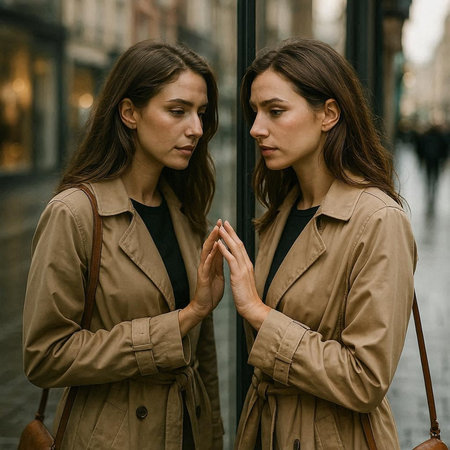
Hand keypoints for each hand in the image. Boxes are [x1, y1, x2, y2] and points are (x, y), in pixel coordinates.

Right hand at [179, 220, 223, 335]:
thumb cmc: (211, 291)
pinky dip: (209, 258)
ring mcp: (203, 270)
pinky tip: (212, 252)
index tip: (225, 224)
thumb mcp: (218, 274)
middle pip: (210, 245)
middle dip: (215, 233)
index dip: (220, 235)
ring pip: (206, 253)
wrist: (204, 306)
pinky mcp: (202, 278)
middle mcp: (206, 264)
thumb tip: (223, 251)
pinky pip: (205, 267)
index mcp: (212, 263)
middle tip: (219, 221)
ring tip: (215, 231)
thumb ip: (219, 262)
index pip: (216, 245)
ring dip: (211, 241)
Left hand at [217, 221, 269, 329]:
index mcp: (247, 265)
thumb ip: (242, 272)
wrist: (252, 307)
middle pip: (238, 244)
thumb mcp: (245, 281)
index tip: (229, 229)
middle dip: (231, 232)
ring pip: (235, 249)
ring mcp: (243, 268)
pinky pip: (231, 259)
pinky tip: (219, 244)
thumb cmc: (247, 297)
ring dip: (226, 238)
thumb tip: (240, 267)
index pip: (240, 247)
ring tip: (220, 228)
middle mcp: (246, 264)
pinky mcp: (238, 274)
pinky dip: (225, 250)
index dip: (234, 237)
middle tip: (224, 222)